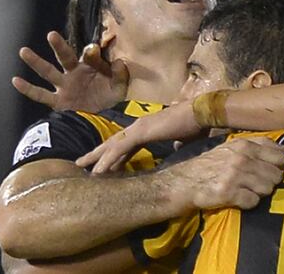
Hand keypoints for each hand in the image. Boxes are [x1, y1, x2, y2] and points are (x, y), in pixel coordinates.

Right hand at [12, 31, 128, 111]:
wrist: (104, 119)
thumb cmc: (112, 98)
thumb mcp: (120, 87)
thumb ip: (120, 75)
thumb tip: (120, 62)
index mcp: (91, 66)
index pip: (89, 55)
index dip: (91, 52)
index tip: (94, 49)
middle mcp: (75, 73)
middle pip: (65, 56)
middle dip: (59, 46)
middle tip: (51, 35)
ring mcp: (64, 86)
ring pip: (48, 72)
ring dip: (36, 62)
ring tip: (23, 51)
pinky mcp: (58, 101)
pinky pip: (41, 94)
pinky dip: (28, 89)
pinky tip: (16, 80)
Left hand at [76, 101, 202, 172]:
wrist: (202, 112)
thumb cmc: (196, 124)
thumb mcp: (185, 139)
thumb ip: (178, 144)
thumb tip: (177, 148)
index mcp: (148, 127)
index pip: (126, 143)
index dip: (115, 155)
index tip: (105, 166)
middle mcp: (140, 126)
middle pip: (112, 142)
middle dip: (97, 154)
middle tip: (81, 163)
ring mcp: (139, 127)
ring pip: (111, 146)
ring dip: (96, 158)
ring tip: (82, 168)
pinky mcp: (141, 132)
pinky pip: (119, 149)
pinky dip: (107, 160)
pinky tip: (97, 171)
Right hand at [164, 137, 283, 211]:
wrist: (181, 183)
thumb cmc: (208, 166)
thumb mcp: (230, 148)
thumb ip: (256, 147)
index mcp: (244, 144)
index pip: (277, 153)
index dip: (277, 165)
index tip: (270, 170)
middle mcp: (241, 157)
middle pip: (276, 173)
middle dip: (270, 181)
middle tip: (257, 184)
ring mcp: (235, 175)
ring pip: (268, 188)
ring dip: (260, 193)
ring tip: (247, 191)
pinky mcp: (228, 193)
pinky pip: (253, 202)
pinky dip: (248, 203)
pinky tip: (238, 199)